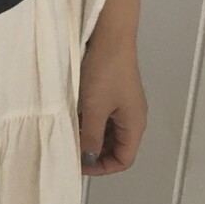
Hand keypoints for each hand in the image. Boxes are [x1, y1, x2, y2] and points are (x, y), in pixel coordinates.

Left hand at [77, 31, 147, 175]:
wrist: (110, 36)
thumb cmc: (104, 73)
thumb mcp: (95, 109)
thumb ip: (91, 137)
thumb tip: (88, 160)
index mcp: (134, 125)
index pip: (124, 159)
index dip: (103, 167)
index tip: (79, 164)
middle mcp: (132, 118)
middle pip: (117, 148)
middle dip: (95, 153)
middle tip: (71, 151)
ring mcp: (123, 105)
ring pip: (108, 133)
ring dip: (91, 138)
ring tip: (70, 136)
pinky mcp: (114, 93)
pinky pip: (104, 117)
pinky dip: (91, 123)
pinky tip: (74, 119)